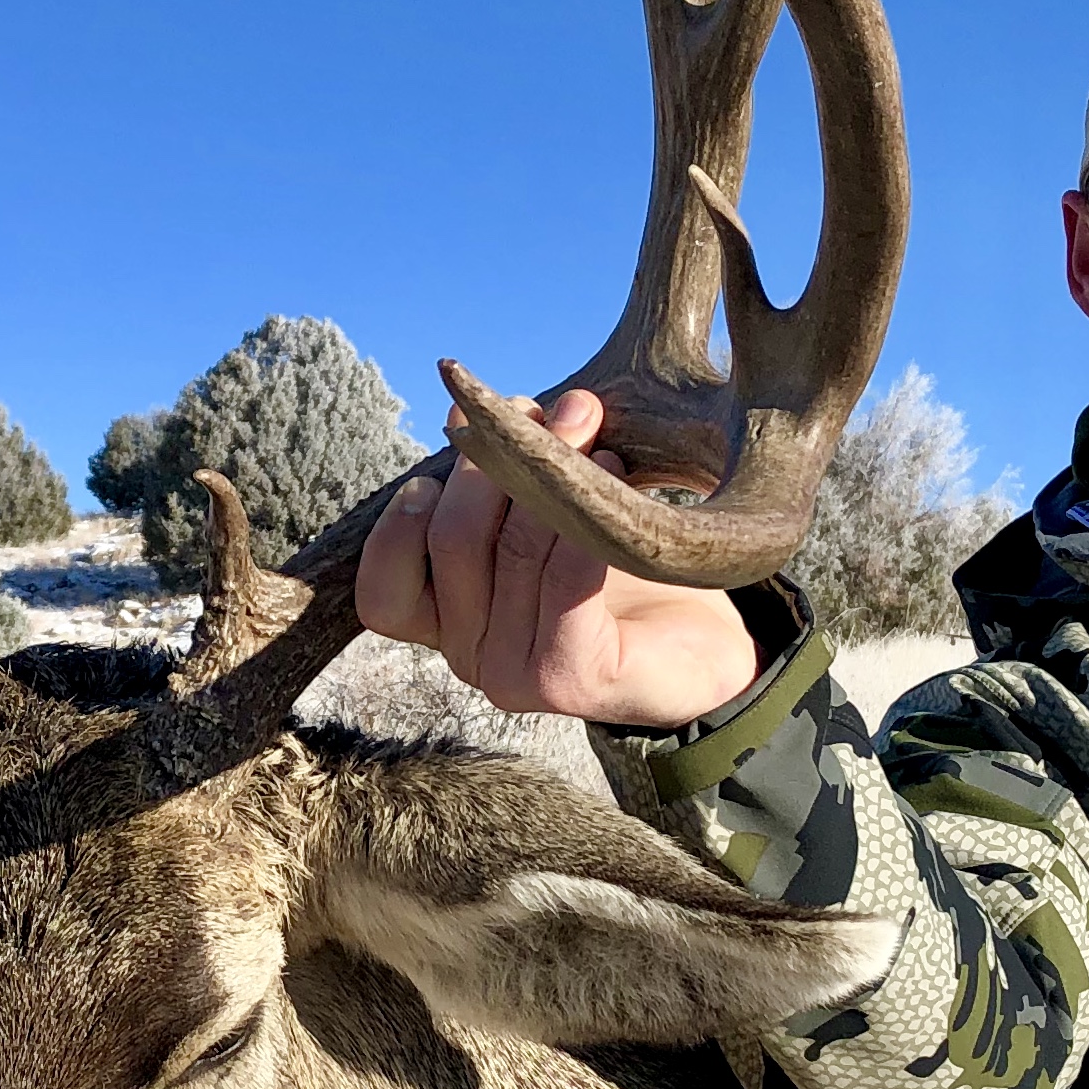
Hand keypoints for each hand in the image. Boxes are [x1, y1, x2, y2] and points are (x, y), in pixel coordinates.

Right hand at [354, 389, 762, 725]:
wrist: (707, 647)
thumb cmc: (617, 571)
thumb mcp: (542, 515)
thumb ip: (495, 479)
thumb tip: (459, 411)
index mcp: (444, 623)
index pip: (382, 592)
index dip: (402, 521)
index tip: (457, 447)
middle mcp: (467, 657)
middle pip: (452, 541)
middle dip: (501, 456)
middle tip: (563, 408)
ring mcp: (513, 677)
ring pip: (512, 550)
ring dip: (557, 474)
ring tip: (597, 431)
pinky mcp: (570, 681)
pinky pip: (566, 579)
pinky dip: (588, 518)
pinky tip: (619, 476)